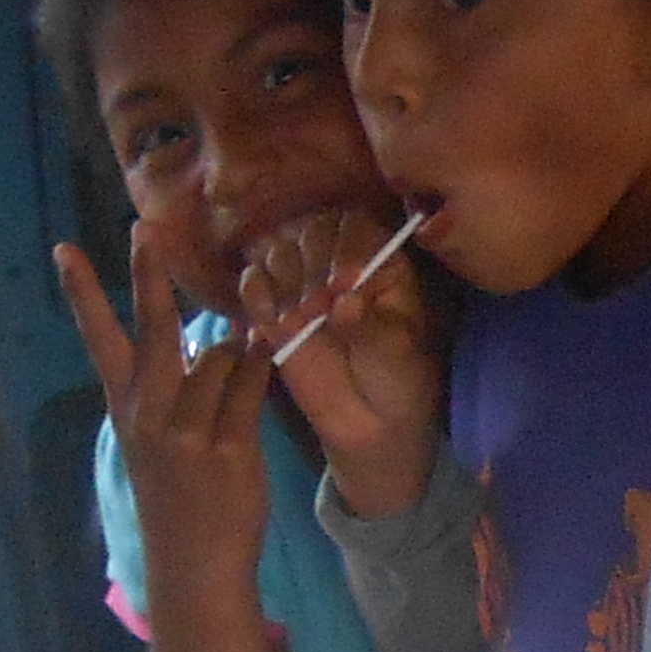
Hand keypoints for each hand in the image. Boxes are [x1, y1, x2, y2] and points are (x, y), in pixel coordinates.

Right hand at [57, 236, 271, 579]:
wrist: (195, 564)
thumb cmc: (180, 497)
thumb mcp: (156, 441)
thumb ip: (170, 389)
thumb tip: (198, 332)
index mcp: (127, 409)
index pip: (99, 339)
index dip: (83, 293)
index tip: (64, 249)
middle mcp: (150, 416)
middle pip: (152, 331)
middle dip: (149, 278)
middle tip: (144, 229)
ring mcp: (187, 434)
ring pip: (217, 357)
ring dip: (238, 348)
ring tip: (250, 353)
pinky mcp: (229, 451)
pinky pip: (250, 389)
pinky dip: (260, 367)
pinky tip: (267, 351)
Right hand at [241, 201, 444, 518]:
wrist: (370, 425)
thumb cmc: (397, 380)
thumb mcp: (396, 353)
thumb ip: (371, 325)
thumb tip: (345, 302)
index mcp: (382, 262)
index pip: (357, 226)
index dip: (346, 248)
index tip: (345, 286)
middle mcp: (340, 261)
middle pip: (312, 229)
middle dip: (312, 262)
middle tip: (320, 307)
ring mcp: (304, 282)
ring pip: (279, 249)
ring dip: (285, 278)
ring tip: (303, 320)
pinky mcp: (273, 308)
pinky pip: (252, 283)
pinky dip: (255, 295)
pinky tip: (272, 323)